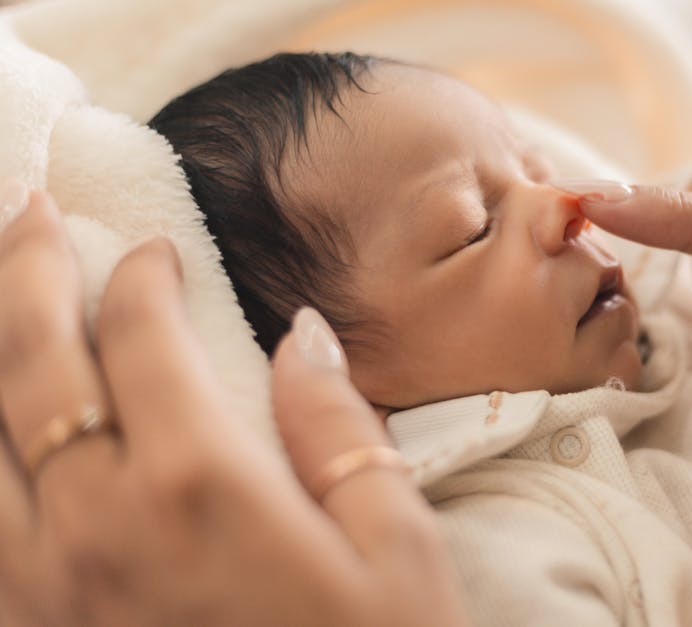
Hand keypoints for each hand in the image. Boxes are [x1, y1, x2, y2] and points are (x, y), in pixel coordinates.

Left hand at [0, 190, 465, 624]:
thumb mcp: (394, 550)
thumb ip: (338, 431)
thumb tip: (301, 333)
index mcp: (203, 489)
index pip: (141, 338)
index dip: (141, 277)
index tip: (153, 251)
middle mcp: (99, 527)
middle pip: (31, 365)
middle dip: (24, 272)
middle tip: (27, 212)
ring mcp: (46, 587)